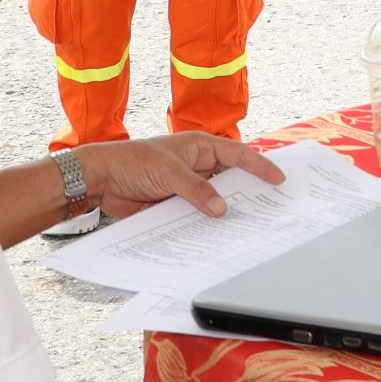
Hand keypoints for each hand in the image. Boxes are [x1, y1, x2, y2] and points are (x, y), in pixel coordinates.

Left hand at [83, 134, 284, 222]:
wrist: (103, 178)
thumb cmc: (134, 161)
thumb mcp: (170, 172)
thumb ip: (197, 190)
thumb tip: (221, 209)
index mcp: (200, 147)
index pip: (238, 155)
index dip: (260, 166)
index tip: (278, 179)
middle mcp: (198, 165)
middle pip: (230, 179)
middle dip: (247, 191)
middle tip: (269, 206)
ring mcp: (188, 186)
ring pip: (215, 199)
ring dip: (226, 210)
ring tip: (247, 225)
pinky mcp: (176, 204)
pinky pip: (198, 214)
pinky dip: (206, 222)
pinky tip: (217, 234)